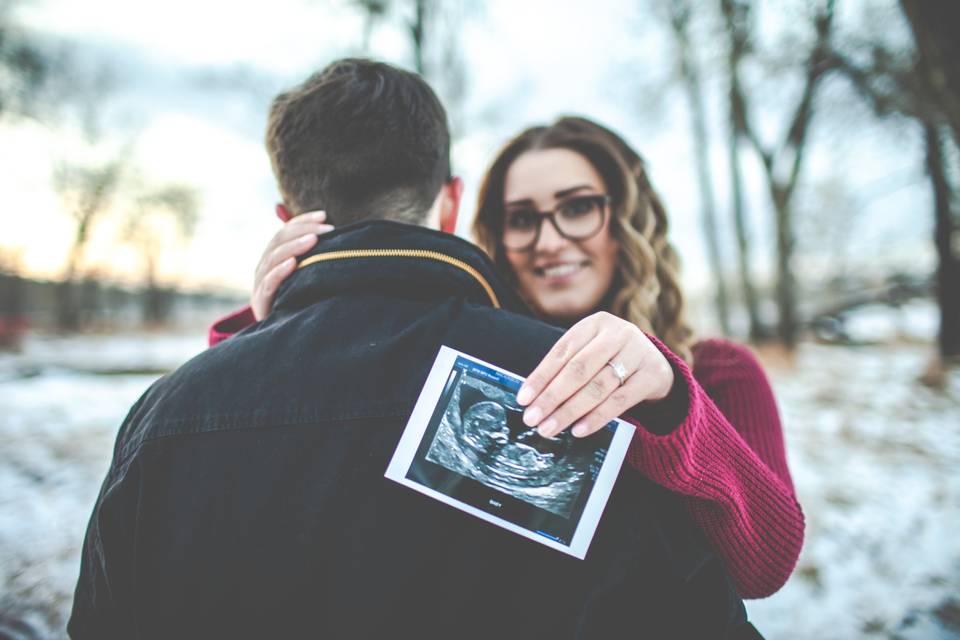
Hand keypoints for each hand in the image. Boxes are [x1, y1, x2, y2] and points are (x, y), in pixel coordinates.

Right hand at [251, 210, 333, 319]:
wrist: (283, 338)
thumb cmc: (300, 302)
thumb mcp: (307, 277)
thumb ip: (313, 256)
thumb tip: (330, 227)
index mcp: (274, 257)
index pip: (285, 231)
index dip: (303, 220)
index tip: (324, 215)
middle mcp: (264, 267)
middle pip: (279, 240)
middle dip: (304, 230)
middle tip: (328, 229)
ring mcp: (260, 284)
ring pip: (273, 258)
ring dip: (294, 246)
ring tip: (314, 240)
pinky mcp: (261, 302)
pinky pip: (269, 283)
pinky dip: (280, 271)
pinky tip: (294, 263)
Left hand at [515, 311, 674, 437]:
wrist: (655, 362)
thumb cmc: (611, 358)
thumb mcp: (590, 351)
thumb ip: (566, 367)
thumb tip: (533, 398)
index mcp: (594, 323)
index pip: (562, 352)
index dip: (540, 377)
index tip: (523, 399)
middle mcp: (617, 334)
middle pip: (578, 369)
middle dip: (552, 397)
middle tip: (532, 419)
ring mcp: (637, 353)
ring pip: (597, 387)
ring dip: (569, 411)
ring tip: (549, 428)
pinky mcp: (652, 375)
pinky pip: (619, 401)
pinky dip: (596, 417)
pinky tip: (578, 430)